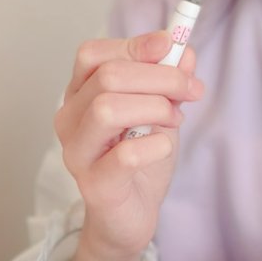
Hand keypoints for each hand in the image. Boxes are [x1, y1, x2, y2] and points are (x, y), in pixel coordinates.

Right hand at [54, 30, 203, 260]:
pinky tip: (163, 147)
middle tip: (191, 90)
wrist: (131, 216)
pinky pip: (126, 154)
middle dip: (161, 77)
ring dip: (155, 107)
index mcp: (81, 94)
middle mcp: (70, 119)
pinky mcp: (95, 185)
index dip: (134, 45)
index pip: (93, 55)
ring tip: (175, 120)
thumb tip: (184, 53)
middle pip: (108, 76)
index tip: (170, 44)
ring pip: (108, 108)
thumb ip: (169, 81)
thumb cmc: (140, 159)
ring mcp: (77, 153)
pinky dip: (156, 144)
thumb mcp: (160, 111)